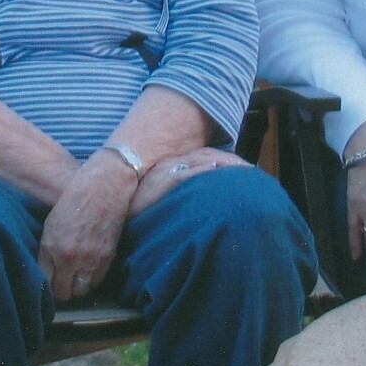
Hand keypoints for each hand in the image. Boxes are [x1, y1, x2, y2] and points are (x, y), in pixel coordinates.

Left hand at [39, 152, 136, 299]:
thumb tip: (47, 273)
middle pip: (64, 293)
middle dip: (61, 291)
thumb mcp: (51, 226)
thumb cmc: (74, 202)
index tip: (48, 284)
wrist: (103, 188)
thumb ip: (48, 252)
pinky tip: (88, 269)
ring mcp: (91, 260)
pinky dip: (91, 278)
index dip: (46, 286)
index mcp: (52, 248)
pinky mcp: (107, 258)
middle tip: (61, 284)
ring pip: (81, 291)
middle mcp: (70, 258)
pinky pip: (97, 281)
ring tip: (75, 277)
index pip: (46, 283)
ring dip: (77, 287)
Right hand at [130, 146, 245, 213]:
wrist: (112, 207)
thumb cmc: (140, 208)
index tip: (247, 169)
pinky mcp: (159, 183)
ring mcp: (165, 173)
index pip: (205, 157)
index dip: (227, 161)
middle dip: (232, 162)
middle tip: (253, 171)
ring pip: (198, 161)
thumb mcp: (164, 197)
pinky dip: (199, 171)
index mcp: (174, 166)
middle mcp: (171, 164)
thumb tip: (207, 195)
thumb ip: (183, 192)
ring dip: (222, 164)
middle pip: (207, 156)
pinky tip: (215, 169)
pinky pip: (182, 175)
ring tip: (243, 170)